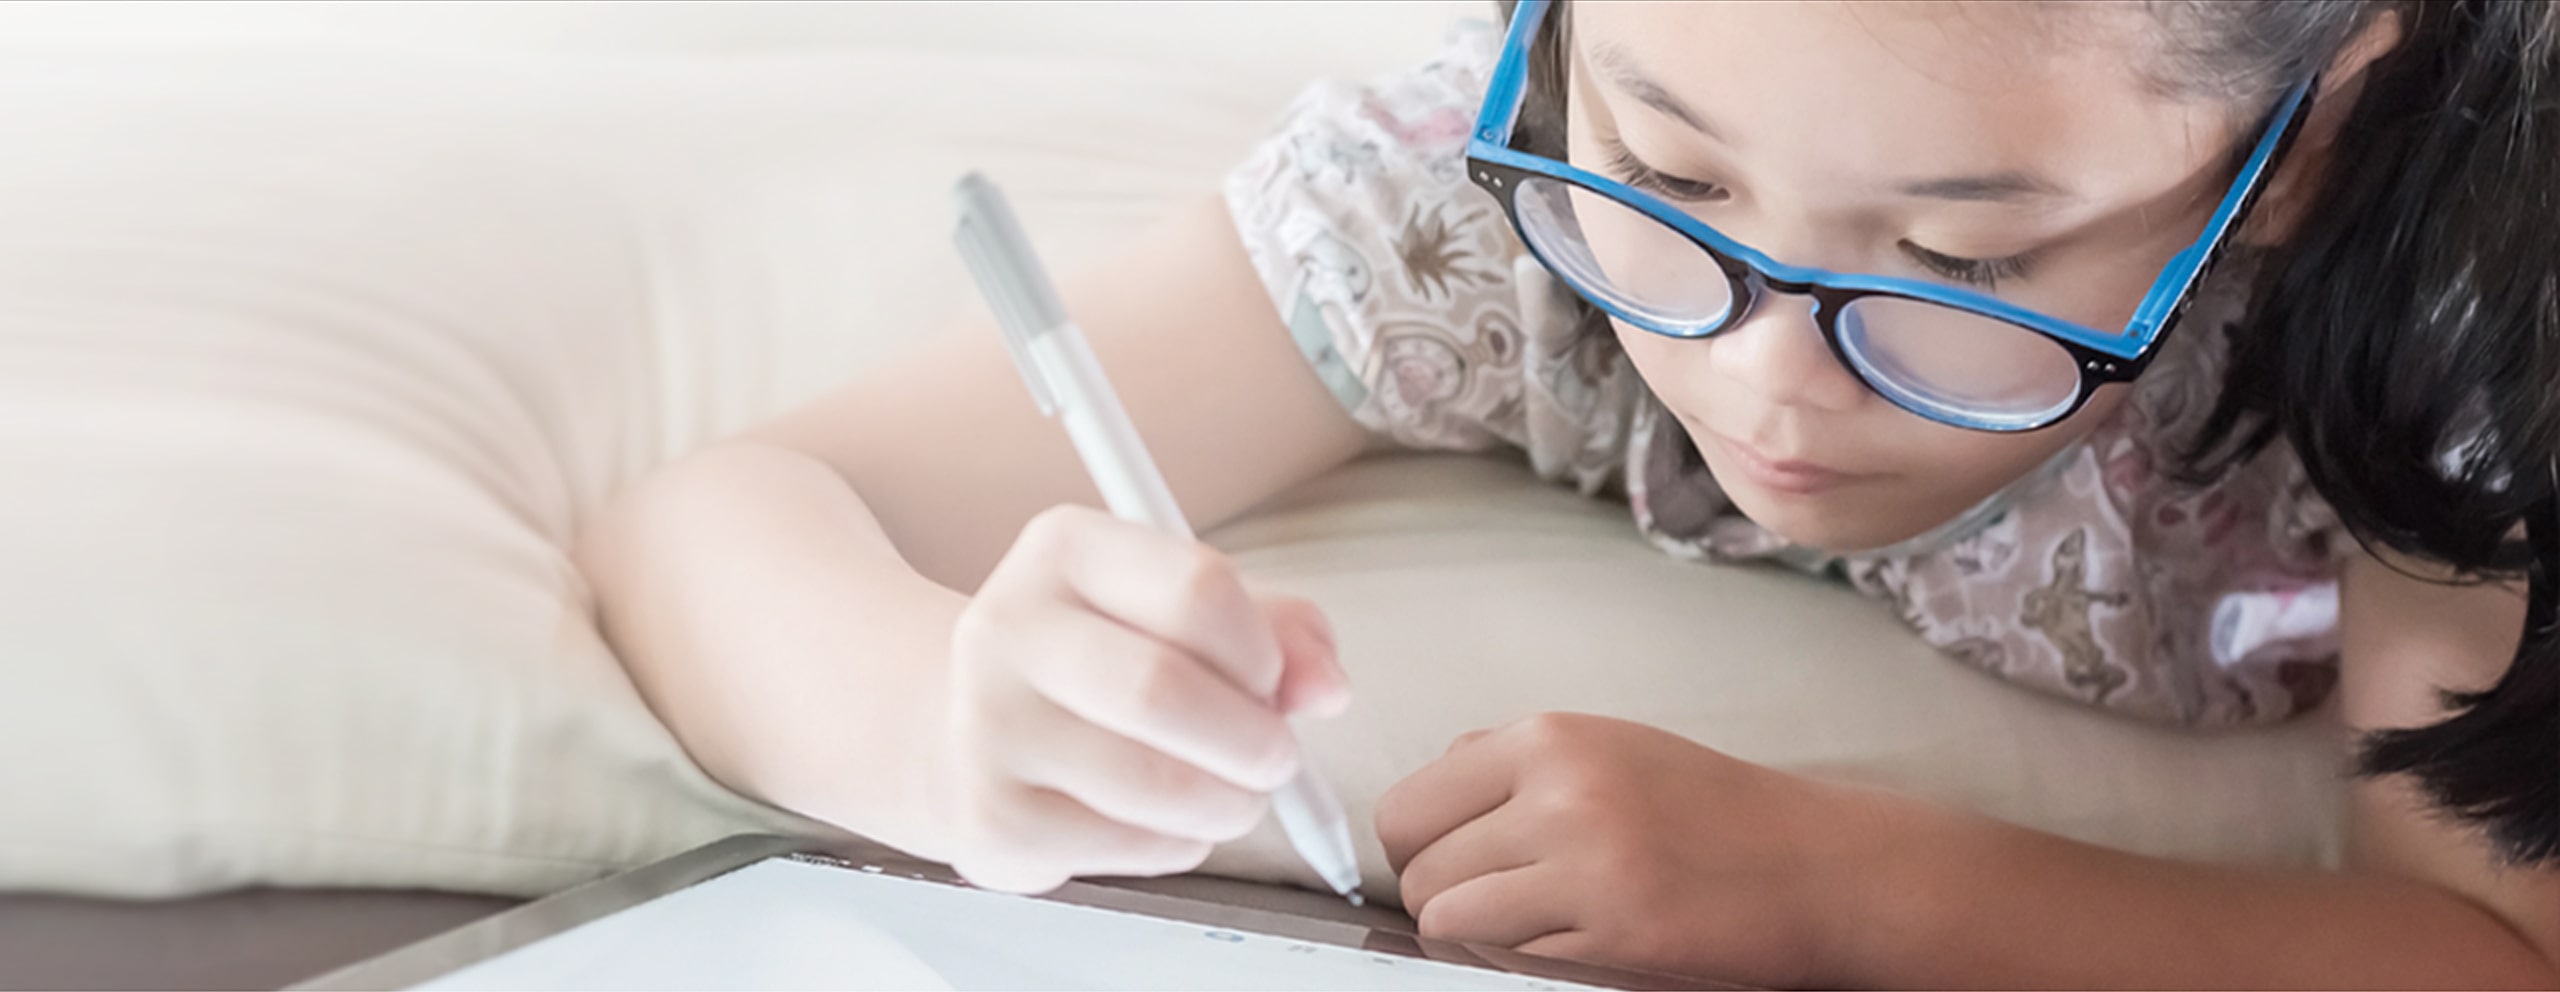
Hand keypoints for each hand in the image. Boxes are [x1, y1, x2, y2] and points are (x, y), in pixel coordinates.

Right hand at [941, 505, 1350, 892]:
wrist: (967, 735)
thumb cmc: (1101, 666)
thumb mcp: (1186, 615)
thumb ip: (1277, 630)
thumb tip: (1326, 684)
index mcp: (1065, 549)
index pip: (1197, 587)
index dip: (1262, 652)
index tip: (1272, 681)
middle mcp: (1008, 626)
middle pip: (1164, 690)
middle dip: (1255, 742)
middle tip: (1276, 759)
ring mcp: (987, 725)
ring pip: (1156, 784)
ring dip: (1229, 803)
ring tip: (1231, 794)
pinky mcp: (992, 818)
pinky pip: (1132, 846)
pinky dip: (1182, 844)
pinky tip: (1168, 821)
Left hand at [1377, 712, 1901, 988]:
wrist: (1816, 866)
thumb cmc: (1711, 811)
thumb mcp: (1610, 748)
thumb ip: (1514, 763)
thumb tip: (1430, 790)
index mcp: (1550, 738)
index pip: (1407, 805)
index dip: (1415, 847)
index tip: (1445, 862)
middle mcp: (1558, 792)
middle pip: (1417, 867)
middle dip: (1439, 896)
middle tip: (1489, 902)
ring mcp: (1584, 863)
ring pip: (1447, 918)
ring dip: (1474, 934)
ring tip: (1529, 923)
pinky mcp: (1612, 931)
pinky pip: (1507, 959)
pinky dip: (1521, 961)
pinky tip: (1573, 939)